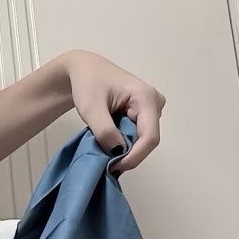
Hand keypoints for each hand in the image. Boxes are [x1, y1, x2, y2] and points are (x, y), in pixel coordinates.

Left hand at [62, 49, 165, 173]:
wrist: (83, 70)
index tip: (114, 167)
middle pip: (147, 141)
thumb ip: (105, 131)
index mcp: (146, 97)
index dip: (134, 157)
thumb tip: (118, 153)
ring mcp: (151, 110)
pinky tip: (109, 145)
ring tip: (104, 151)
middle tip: (105, 163)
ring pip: (142, 141)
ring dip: (124, 151)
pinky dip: (123, 145)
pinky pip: (137, 137)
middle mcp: (155, 103)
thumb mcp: (91, 108)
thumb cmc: (87, 83)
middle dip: (128, 155)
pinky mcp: (143, 115)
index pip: (150, 137)